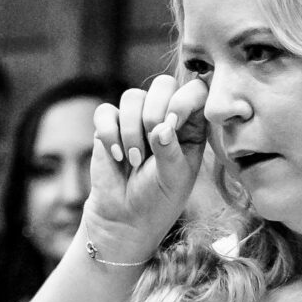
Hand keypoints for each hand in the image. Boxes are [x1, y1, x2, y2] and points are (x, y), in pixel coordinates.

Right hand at [80, 74, 210, 265]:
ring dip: (131, 130)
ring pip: (132, 97)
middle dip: (155, 110)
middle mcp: (164, 115)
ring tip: (134, 161)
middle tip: (153, 140)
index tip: (174, 122)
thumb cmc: (158, 199)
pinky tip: (116, 156)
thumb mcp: (173, 179)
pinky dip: (109, 133)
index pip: (196, 90)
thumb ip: (170, 151)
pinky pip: (105, 112)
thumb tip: (162, 126)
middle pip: (163, 83)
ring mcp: (135, 119)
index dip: (185, 98)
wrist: (124, 218)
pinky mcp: (109, 127)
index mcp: (191, 125)